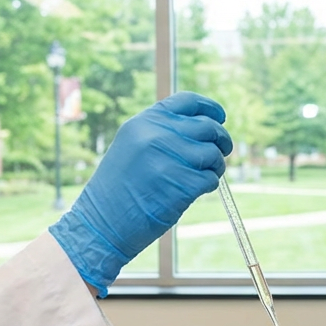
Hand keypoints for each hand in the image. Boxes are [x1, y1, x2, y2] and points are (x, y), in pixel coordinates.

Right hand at [49, 92, 231, 296]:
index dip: (209, 108)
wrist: (102, 223)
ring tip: (205, 175)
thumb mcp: (132, 147)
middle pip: (207, 127)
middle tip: (223, 151)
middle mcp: (156, 135)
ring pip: (212, 153)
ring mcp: (169, 159)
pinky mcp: (181, 184)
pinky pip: (210, 178)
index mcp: (144, 122)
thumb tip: (204, 128)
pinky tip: (196, 191)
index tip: (220, 117)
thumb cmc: (119, 189)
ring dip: (216, 165)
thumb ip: (162, 133)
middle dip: (221, 140)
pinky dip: (209, 185)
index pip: (187, 102)